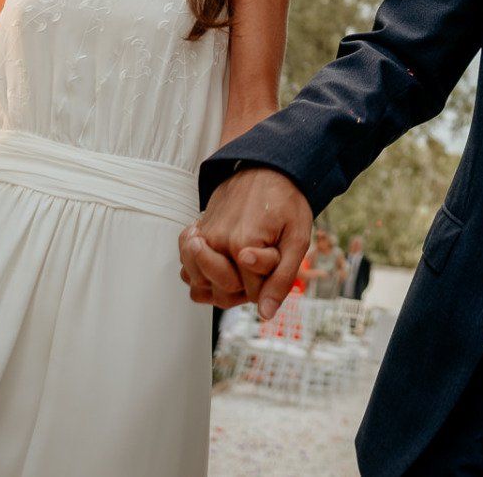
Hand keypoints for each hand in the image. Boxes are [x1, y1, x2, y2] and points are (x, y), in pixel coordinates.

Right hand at [178, 167, 310, 317]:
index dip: (268, 284)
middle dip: (244, 288)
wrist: (268, 168)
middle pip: (222, 295)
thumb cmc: (286, 203)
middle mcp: (216, 242)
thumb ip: (281, 278)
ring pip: (198, 287)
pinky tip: (218, 262)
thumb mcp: (297, 239)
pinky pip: (185, 269)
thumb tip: (265, 313)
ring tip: (238, 265)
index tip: (277, 259)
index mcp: (243, 244)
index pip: (252, 294)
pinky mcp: (194, 233)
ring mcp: (201, 238)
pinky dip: (199, 274)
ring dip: (218, 285)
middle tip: (260, 263)